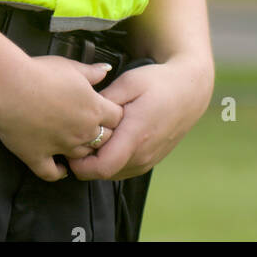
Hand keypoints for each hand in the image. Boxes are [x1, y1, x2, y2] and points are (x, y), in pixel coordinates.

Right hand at [0, 54, 125, 181]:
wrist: (10, 86)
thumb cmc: (40, 72)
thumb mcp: (70, 66)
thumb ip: (91, 72)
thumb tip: (106, 70)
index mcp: (93, 108)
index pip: (117, 118)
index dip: (113, 114)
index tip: (105, 110)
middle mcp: (81, 131)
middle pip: (105, 140)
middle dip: (102, 134)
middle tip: (93, 127)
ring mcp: (61, 146)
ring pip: (82, 157)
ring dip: (82, 151)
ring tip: (76, 144)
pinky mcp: (38, 156)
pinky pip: (52, 173)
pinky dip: (58, 173)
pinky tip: (60, 168)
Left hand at [65, 54, 213, 181]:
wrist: (188, 90)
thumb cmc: (158, 82)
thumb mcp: (129, 83)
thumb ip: (105, 101)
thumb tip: (84, 112)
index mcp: (136, 135)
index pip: (102, 167)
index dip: (80, 164)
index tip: (68, 146)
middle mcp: (143, 154)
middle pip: (103, 173)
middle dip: (84, 162)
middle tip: (72, 138)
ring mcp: (148, 160)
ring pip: (113, 173)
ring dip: (97, 162)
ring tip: (88, 137)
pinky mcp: (150, 160)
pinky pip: (123, 169)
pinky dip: (110, 160)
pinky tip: (106, 140)